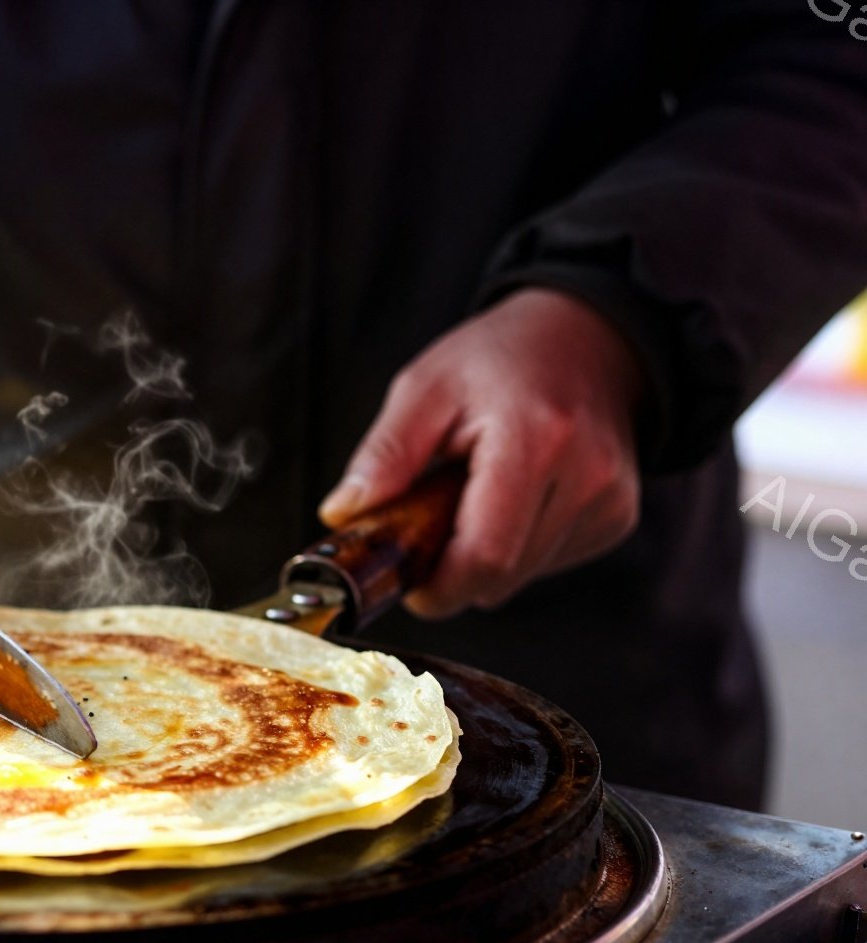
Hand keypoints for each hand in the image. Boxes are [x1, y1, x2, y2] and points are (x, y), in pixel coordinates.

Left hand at [319, 288, 645, 617]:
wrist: (586, 335)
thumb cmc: (500, 357)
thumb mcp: (425, 386)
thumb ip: (385, 453)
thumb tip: (344, 513)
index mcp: (534, 440)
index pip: (486, 554)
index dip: (439, 586)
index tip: (408, 584)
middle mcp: (586, 476)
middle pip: (502, 575)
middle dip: (453, 568)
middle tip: (427, 525)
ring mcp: (610, 500)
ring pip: (524, 576)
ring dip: (484, 554)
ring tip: (473, 494)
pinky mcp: (619, 517)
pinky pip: (550, 561)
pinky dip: (518, 545)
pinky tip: (512, 498)